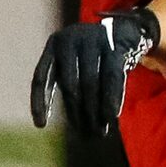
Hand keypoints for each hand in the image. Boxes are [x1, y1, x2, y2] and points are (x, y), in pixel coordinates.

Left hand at [30, 11, 159, 136]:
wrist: (126, 31)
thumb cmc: (96, 56)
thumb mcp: (76, 64)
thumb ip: (70, 85)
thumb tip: (76, 124)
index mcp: (54, 45)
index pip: (41, 77)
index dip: (39, 101)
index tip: (41, 125)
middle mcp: (70, 39)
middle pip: (69, 84)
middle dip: (77, 112)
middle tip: (85, 136)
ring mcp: (93, 40)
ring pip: (90, 83)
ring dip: (95, 111)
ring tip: (100, 132)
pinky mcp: (114, 46)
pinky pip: (111, 77)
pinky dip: (111, 99)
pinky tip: (111, 116)